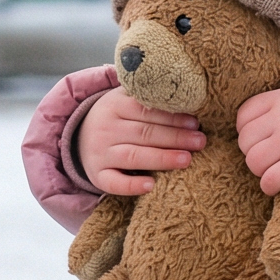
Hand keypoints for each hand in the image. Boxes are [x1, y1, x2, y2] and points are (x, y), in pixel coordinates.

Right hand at [76, 87, 204, 195]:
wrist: (78, 136)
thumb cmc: (116, 117)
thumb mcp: (124, 99)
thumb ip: (148, 97)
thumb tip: (187, 94)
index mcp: (114, 105)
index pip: (146, 111)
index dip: (172, 117)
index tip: (195, 123)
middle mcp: (106, 129)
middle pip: (144, 133)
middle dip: (175, 137)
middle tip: (200, 142)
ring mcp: (100, 153)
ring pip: (133, 156)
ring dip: (161, 158)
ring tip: (187, 160)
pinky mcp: (97, 175)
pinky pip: (113, 183)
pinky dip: (131, 186)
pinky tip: (151, 186)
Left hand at [237, 83, 279, 195]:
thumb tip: (260, 122)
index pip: (243, 116)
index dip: (247, 131)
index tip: (261, 138)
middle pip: (245, 141)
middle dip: (254, 151)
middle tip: (271, 156)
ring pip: (253, 162)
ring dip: (261, 170)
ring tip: (277, 169)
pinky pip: (269, 181)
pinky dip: (270, 186)